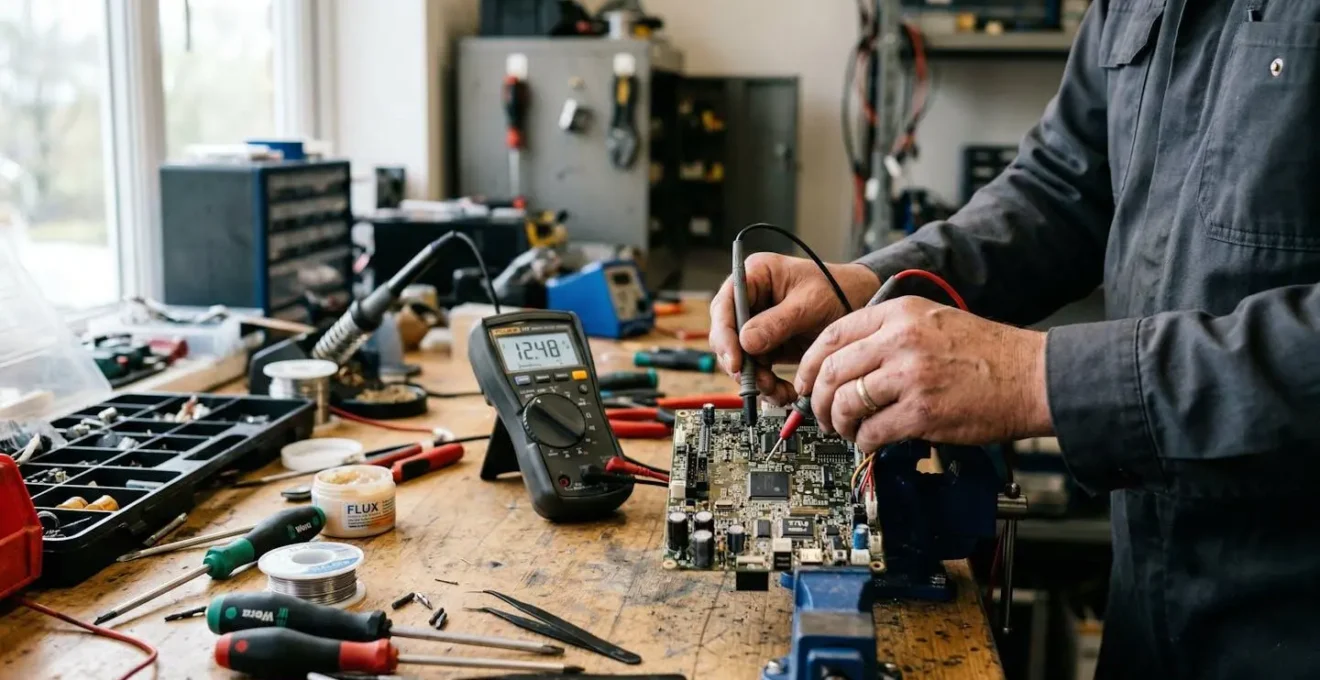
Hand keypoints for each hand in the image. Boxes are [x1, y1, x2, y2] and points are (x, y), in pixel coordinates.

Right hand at [710, 253, 880, 404]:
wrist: (862, 303)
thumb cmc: (839, 289)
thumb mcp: (810, 303)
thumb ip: (778, 322)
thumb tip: (746, 342)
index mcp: (756, 276)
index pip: (725, 304)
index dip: (725, 334)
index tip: (736, 361)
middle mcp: (751, 300)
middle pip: (728, 335)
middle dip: (741, 363)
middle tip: (757, 382)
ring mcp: (758, 324)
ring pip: (741, 357)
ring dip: (756, 379)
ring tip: (777, 390)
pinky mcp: (768, 345)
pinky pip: (758, 369)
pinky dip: (768, 384)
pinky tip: (784, 392)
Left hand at [794, 296, 1052, 451]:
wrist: (1032, 376)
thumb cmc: (987, 354)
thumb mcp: (933, 321)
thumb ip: (889, 333)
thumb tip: (844, 362)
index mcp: (899, 313)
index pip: (832, 335)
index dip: (808, 364)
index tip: (803, 382)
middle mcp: (900, 340)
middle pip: (831, 371)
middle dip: (816, 399)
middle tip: (820, 414)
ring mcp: (910, 376)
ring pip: (845, 402)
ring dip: (838, 423)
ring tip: (847, 430)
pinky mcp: (922, 412)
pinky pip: (871, 431)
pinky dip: (863, 441)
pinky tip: (871, 441)